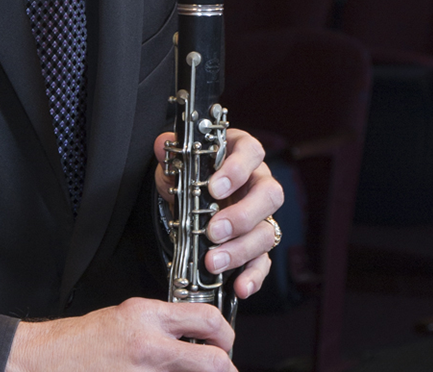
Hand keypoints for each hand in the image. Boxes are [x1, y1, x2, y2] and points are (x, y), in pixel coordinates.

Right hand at [6, 296, 234, 370]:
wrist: (56, 359)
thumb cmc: (87, 339)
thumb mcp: (127, 314)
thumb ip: (161, 322)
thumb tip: (191, 332)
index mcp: (147, 316)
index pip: (206, 318)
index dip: (225, 332)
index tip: (225, 340)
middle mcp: (152, 345)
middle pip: (214, 359)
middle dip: (226, 365)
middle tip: (225, 365)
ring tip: (197, 371)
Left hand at [154, 127, 282, 299]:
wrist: (190, 193)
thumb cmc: (192, 171)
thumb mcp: (178, 160)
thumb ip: (171, 153)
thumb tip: (163, 145)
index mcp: (241, 152)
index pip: (252, 152)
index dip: (237, 169)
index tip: (214, 188)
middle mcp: (258, 182)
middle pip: (269, 195)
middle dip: (242, 216)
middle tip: (213, 230)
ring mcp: (262, 215)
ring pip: (268, 231)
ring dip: (240, 250)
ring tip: (213, 262)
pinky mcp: (259, 244)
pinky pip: (264, 261)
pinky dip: (253, 276)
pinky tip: (240, 287)